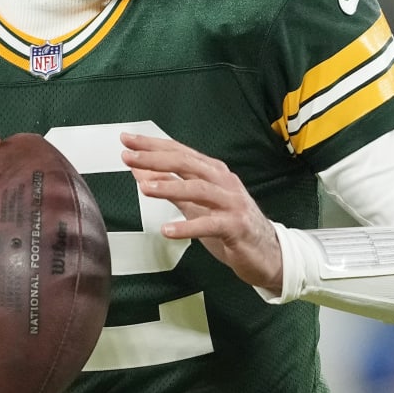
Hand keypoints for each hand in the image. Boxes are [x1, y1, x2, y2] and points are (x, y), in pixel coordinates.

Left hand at [119, 131, 283, 292]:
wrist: (266, 252)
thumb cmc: (228, 224)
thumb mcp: (194, 203)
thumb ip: (170, 186)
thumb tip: (140, 171)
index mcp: (212, 172)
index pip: (179, 152)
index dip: (153, 145)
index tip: (127, 140)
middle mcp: (223, 182)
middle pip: (187, 163)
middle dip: (156, 158)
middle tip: (129, 156)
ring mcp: (231, 203)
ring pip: (199, 188)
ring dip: (170, 186)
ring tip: (145, 188)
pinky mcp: (236, 227)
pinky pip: (209, 225)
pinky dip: (187, 227)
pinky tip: (167, 230)